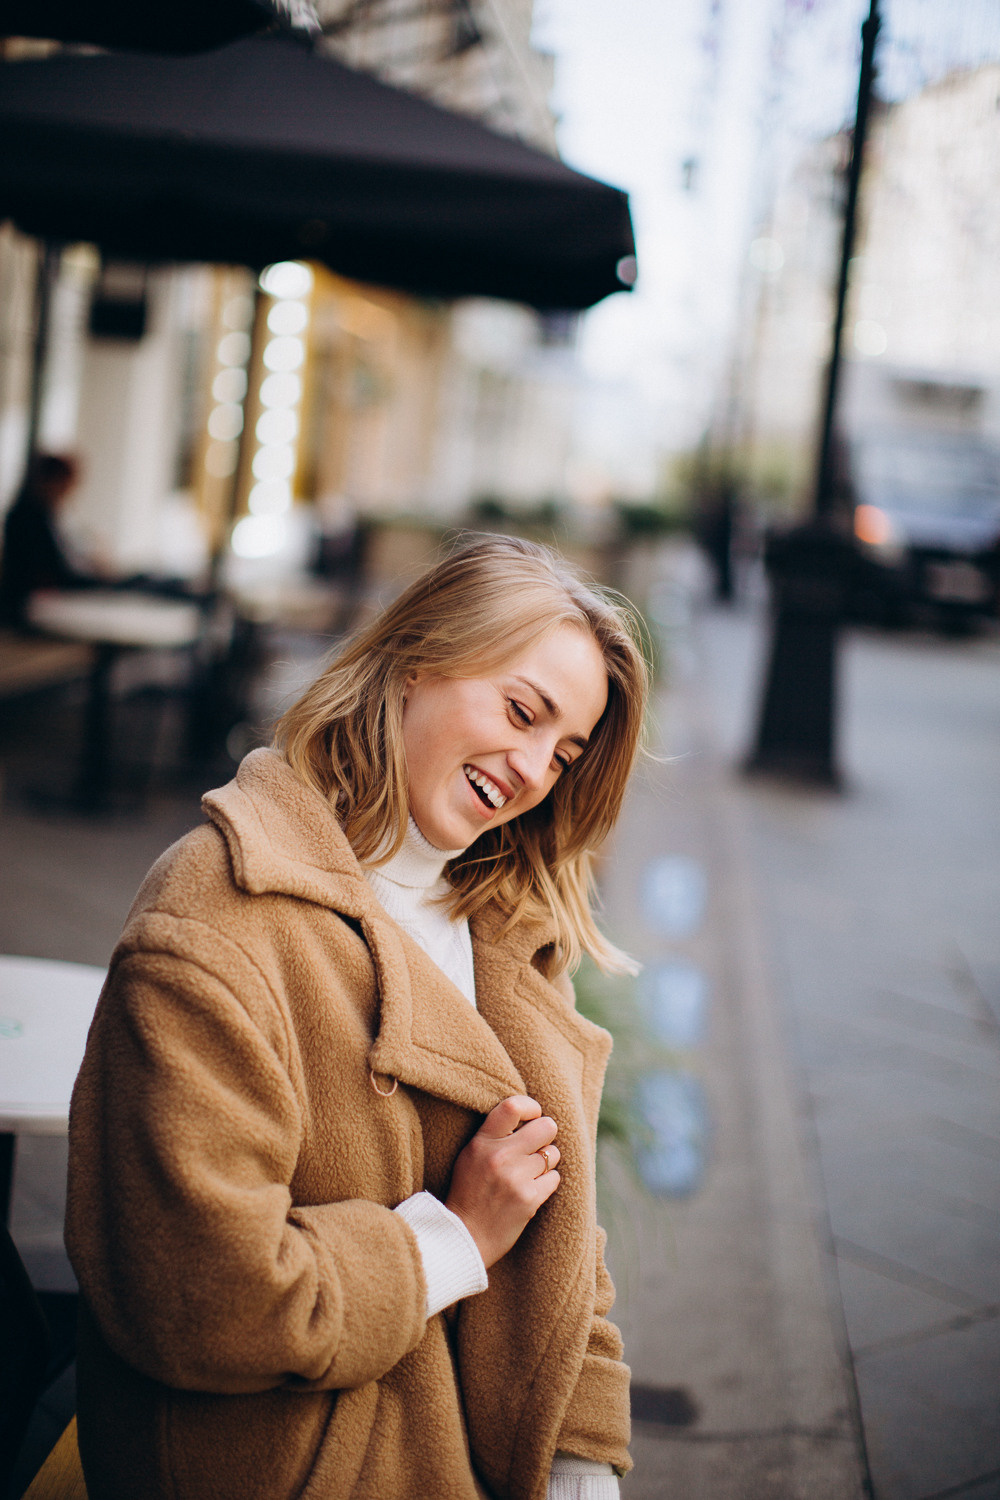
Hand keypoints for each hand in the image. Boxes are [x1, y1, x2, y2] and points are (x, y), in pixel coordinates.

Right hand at [445, 1095, 559, 1269]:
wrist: (465, 1235)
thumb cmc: (469, 1192)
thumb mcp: (471, 1155)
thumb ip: (494, 1136)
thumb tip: (530, 1118)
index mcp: (482, 1142)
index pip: (513, 1106)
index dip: (531, 1107)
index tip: (532, 1117)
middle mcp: (499, 1157)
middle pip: (546, 1127)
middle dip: (546, 1135)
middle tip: (536, 1147)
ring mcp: (516, 1178)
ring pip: (553, 1154)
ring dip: (546, 1162)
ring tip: (528, 1173)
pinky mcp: (529, 1199)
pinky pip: (554, 1178)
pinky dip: (546, 1183)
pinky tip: (530, 1190)